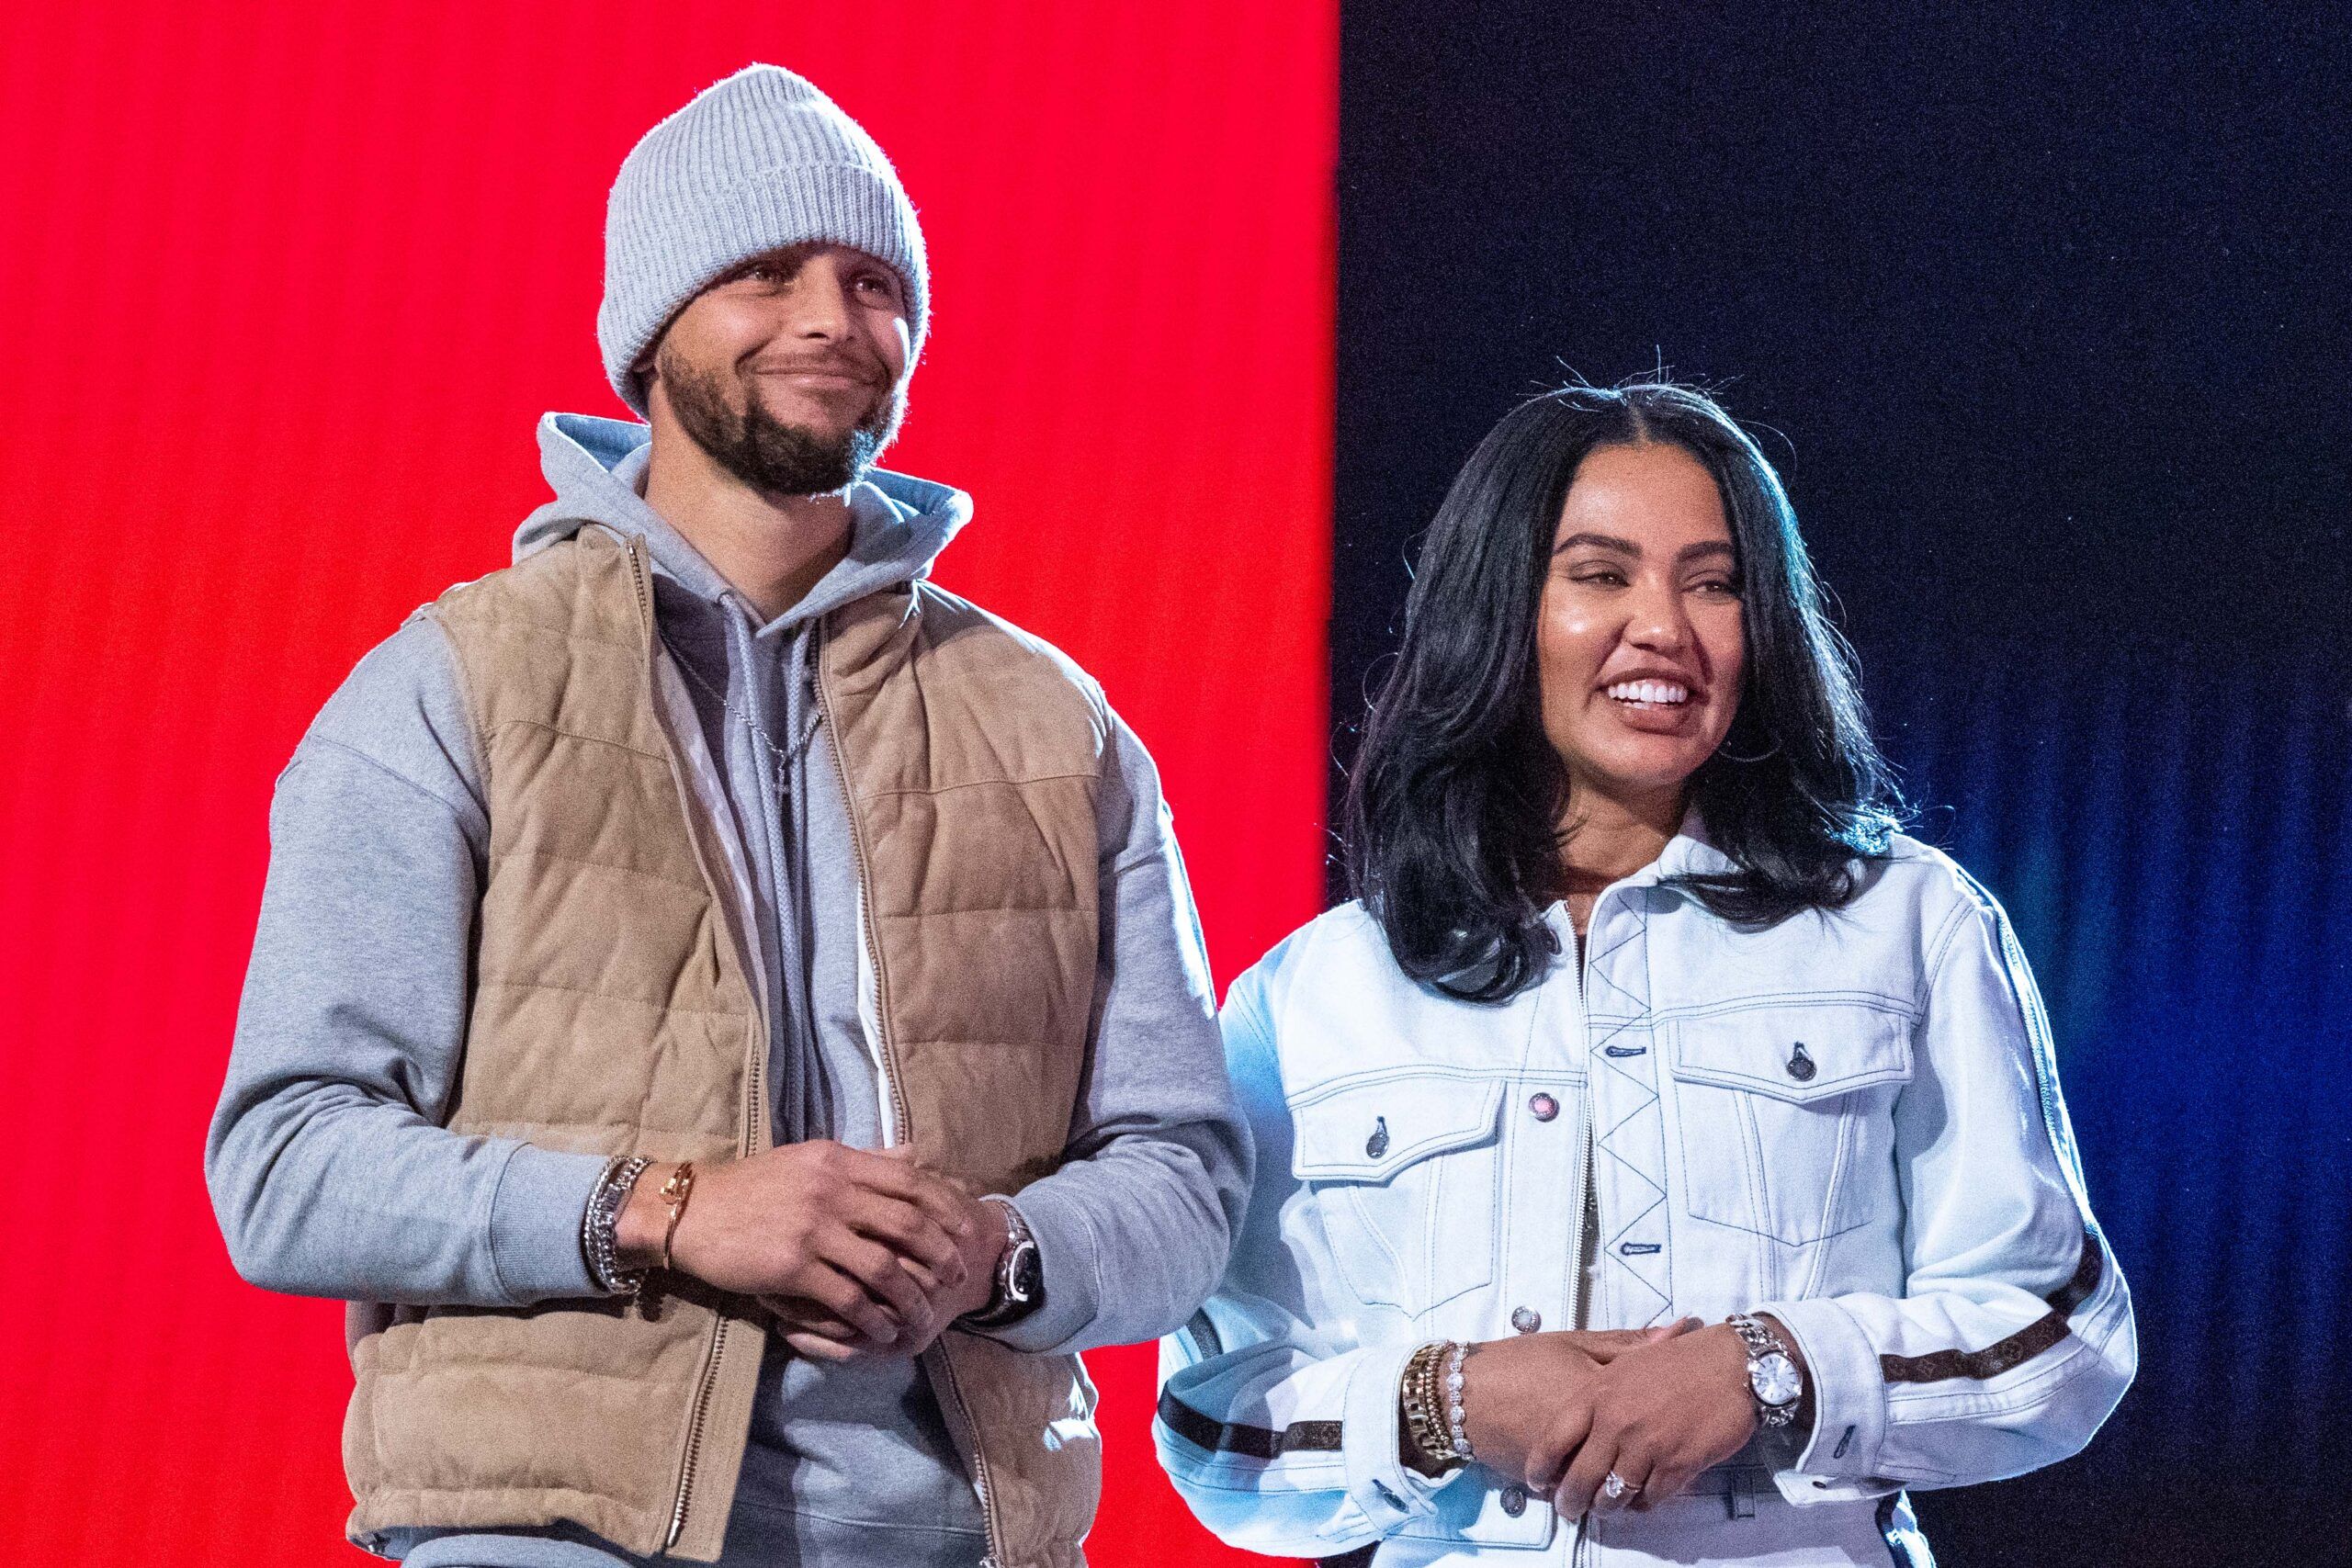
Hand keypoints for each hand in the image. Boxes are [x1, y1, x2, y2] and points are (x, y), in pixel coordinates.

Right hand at [619, 1142, 974, 1356]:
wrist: (690, 1211)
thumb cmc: (752, 1188)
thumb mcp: (810, 1161)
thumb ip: (865, 1161)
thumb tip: (915, 1154)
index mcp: (838, 1162)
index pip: (911, 1182)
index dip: (946, 1209)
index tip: (967, 1232)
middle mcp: (831, 1190)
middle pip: (908, 1224)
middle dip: (941, 1254)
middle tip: (956, 1278)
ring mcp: (812, 1228)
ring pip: (884, 1266)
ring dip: (911, 1297)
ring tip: (924, 1317)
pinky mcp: (792, 1266)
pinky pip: (847, 1297)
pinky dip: (872, 1318)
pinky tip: (883, 1331)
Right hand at [1454, 1324, 1696, 1486]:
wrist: (1464, 1392)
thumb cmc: (1521, 1361)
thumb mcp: (1574, 1343)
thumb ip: (1627, 1344)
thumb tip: (1676, 1331)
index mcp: (1600, 1394)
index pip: (1652, 1411)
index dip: (1671, 1416)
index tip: (1685, 1416)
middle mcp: (1589, 1433)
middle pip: (1636, 1453)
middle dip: (1655, 1457)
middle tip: (1668, 1450)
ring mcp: (1568, 1461)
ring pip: (1611, 1480)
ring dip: (1625, 1483)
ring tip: (1635, 1476)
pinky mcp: (1546, 1481)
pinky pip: (1586, 1490)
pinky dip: (1596, 1487)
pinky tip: (1602, 1481)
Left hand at [1549, 1322, 1786, 1517]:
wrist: (1729, 1365)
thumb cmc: (1678, 1361)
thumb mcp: (1625, 1362)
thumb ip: (1597, 1390)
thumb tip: (1574, 1422)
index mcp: (1597, 1393)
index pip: (1555, 1440)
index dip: (1541, 1467)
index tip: (1538, 1482)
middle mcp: (1615, 1422)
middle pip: (1580, 1477)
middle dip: (1571, 1500)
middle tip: (1570, 1508)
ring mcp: (1646, 1446)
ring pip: (1613, 1494)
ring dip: (1607, 1506)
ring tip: (1605, 1507)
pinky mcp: (1675, 1465)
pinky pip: (1649, 1498)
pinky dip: (1643, 1503)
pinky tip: (1641, 1498)